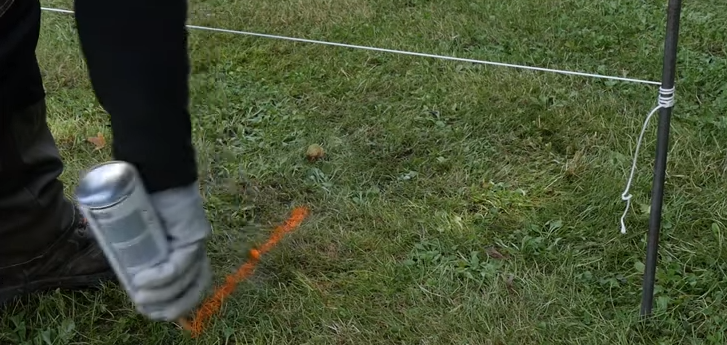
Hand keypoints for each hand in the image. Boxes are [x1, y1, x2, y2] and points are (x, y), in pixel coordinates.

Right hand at [129, 181, 211, 320]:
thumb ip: (136, 255)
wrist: (152, 174)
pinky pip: (181, 263)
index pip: (190, 290)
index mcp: (186, 255)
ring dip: (162, 293)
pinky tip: (143, 279)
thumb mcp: (137, 236)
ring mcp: (198, 243)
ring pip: (186, 279)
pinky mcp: (194, 234)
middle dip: (171, 306)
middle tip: (145, 308)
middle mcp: (197, 251)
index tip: (151, 312)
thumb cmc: (140, 203)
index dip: (174, 307)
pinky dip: (163, 276)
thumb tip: (122, 280)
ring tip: (139, 293)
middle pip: (195, 290)